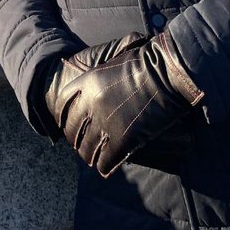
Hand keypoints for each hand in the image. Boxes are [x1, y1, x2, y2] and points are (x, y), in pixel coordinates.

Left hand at [43, 30, 204, 176]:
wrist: (166, 72)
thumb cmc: (148, 62)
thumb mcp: (115, 63)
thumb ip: (101, 78)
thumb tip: (98, 87)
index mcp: (88, 82)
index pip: (63, 103)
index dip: (62, 115)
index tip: (64, 122)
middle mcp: (90, 104)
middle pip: (72, 129)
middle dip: (75, 139)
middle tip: (82, 144)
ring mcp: (104, 123)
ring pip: (86, 149)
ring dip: (90, 156)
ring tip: (94, 159)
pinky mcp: (120, 139)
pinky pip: (105, 160)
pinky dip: (105, 165)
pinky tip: (107, 167)